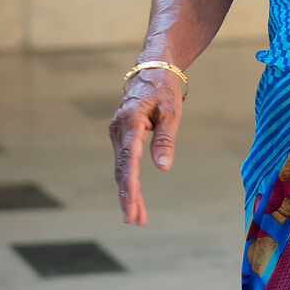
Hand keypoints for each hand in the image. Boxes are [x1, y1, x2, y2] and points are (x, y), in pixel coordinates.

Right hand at [110, 69, 185, 225]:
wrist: (151, 70)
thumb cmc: (164, 89)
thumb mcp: (171, 111)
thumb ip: (165, 138)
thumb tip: (162, 166)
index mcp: (131, 120)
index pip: (129, 156)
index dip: (130, 180)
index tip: (132, 200)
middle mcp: (118, 129)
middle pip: (122, 168)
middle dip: (127, 195)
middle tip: (133, 220)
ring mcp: (117, 135)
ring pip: (122, 170)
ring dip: (129, 194)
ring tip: (137, 219)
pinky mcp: (121, 139)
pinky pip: (125, 164)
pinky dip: (130, 183)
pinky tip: (136, 201)